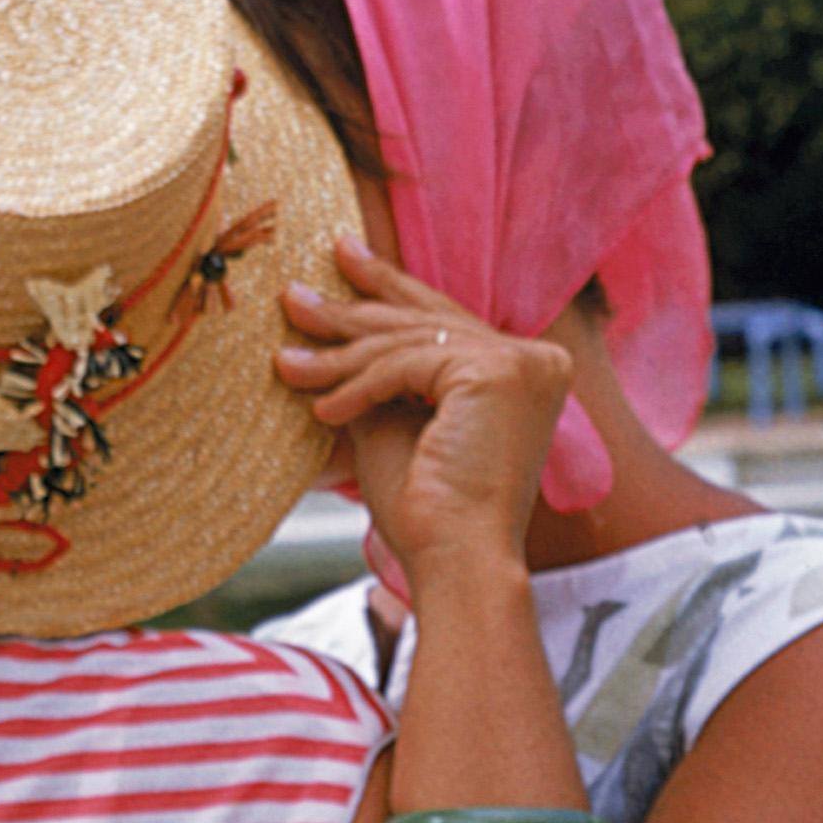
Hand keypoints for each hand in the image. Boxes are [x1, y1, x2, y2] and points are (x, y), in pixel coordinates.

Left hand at [278, 242, 571, 581]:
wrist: (455, 561)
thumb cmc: (427, 511)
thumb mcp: (396, 424)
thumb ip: (380, 376)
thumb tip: (330, 336)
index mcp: (525, 371)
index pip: (446, 320)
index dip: (391, 289)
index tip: (345, 261)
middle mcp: (537, 359)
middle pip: (426, 322)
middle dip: (352, 311)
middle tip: (295, 295)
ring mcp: (523, 363)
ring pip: (409, 342)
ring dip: (340, 355)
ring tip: (286, 361)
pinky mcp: (499, 372)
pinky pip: (407, 365)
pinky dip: (359, 385)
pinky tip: (324, 409)